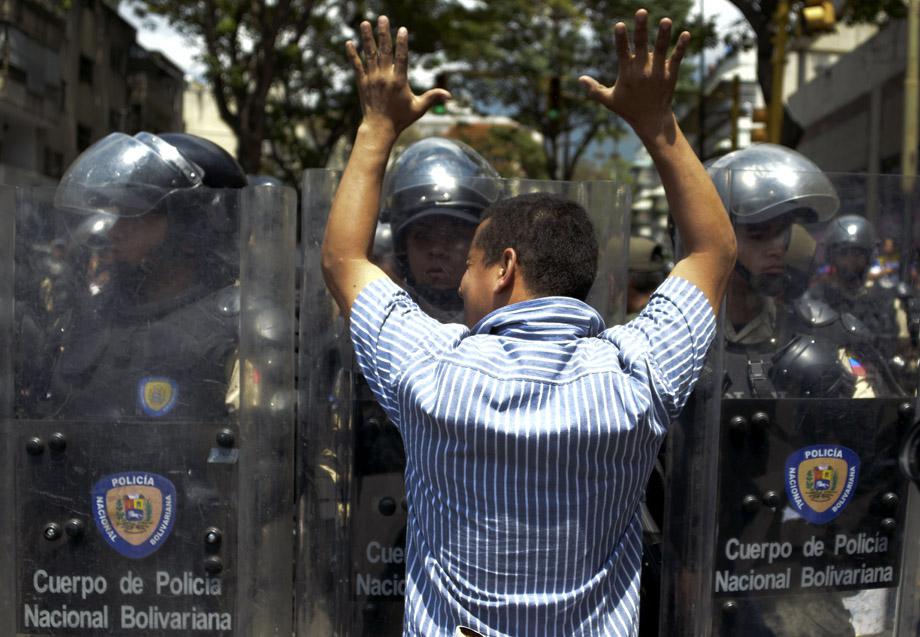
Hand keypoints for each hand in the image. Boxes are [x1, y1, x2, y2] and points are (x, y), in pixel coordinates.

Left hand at [346, 16, 450, 141]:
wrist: (379, 128)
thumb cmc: (401, 118)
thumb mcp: (419, 108)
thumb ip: (433, 98)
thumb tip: (450, 95)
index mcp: (399, 81)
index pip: (401, 57)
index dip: (401, 43)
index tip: (402, 29)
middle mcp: (384, 77)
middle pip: (384, 50)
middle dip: (384, 33)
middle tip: (383, 18)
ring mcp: (372, 79)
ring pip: (369, 54)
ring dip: (367, 38)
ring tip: (364, 23)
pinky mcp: (362, 83)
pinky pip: (356, 65)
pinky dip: (352, 54)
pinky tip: (348, 42)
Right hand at [579, 9, 688, 142]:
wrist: (652, 120)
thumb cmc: (628, 109)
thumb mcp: (609, 101)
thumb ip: (594, 89)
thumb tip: (579, 78)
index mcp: (626, 74)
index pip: (622, 52)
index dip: (621, 39)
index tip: (619, 25)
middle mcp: (642, 71)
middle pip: (641, 45)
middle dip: (641, 28)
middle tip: (642, 11)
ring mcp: (658, 72)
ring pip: (660, 50)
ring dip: (663, 35)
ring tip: (666, 20)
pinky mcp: (671, 74)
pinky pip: (676, 58)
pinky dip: (681, 47)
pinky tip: (686, 34)